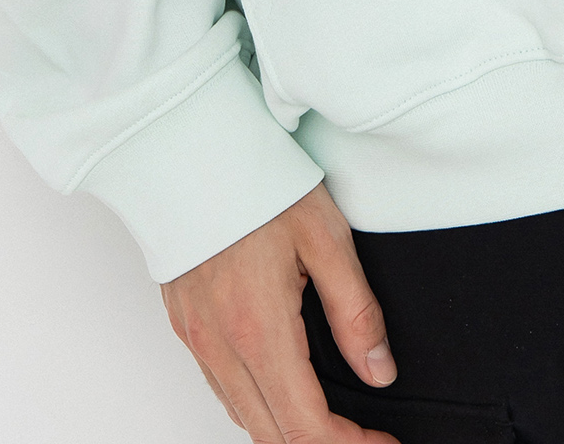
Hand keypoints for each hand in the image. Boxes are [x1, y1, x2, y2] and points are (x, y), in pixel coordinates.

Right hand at [161, 182, 396, 440]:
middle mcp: (220, 347)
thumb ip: (355, 310)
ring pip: (244, 418)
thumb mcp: (325, 235)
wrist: (187, 147)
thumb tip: (379, 370)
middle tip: (364, 437)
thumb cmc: (256, 180)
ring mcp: (197, 340)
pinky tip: (285, 386)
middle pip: (272, 437)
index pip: (306, 427)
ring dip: (289, 430)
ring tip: (335, 418)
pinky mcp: (184, 327)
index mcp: (259, 329)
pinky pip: (222, 389)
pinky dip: (258, 405)